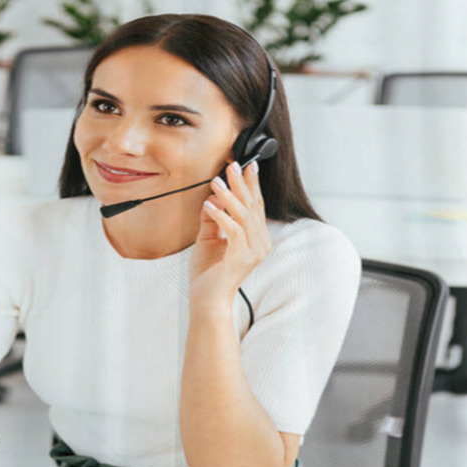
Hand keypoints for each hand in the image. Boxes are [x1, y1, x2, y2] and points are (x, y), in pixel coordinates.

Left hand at [188, 159, 271, 308]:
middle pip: (252, 207)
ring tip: (217, 181)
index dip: (251, 185)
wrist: (207, 301)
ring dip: (229, 196)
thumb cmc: (208, 274)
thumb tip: (211, 198)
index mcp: (256, 239)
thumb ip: (212, 218)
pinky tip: (210, 205)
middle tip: (233, 165)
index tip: (246, 165)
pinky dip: (221, 216)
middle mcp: (260, 244)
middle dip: (242, 184)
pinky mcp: (241, 258)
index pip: (256, 206)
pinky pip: (233, 231)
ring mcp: (253, 252)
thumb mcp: (209, 239)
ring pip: (243, 216)